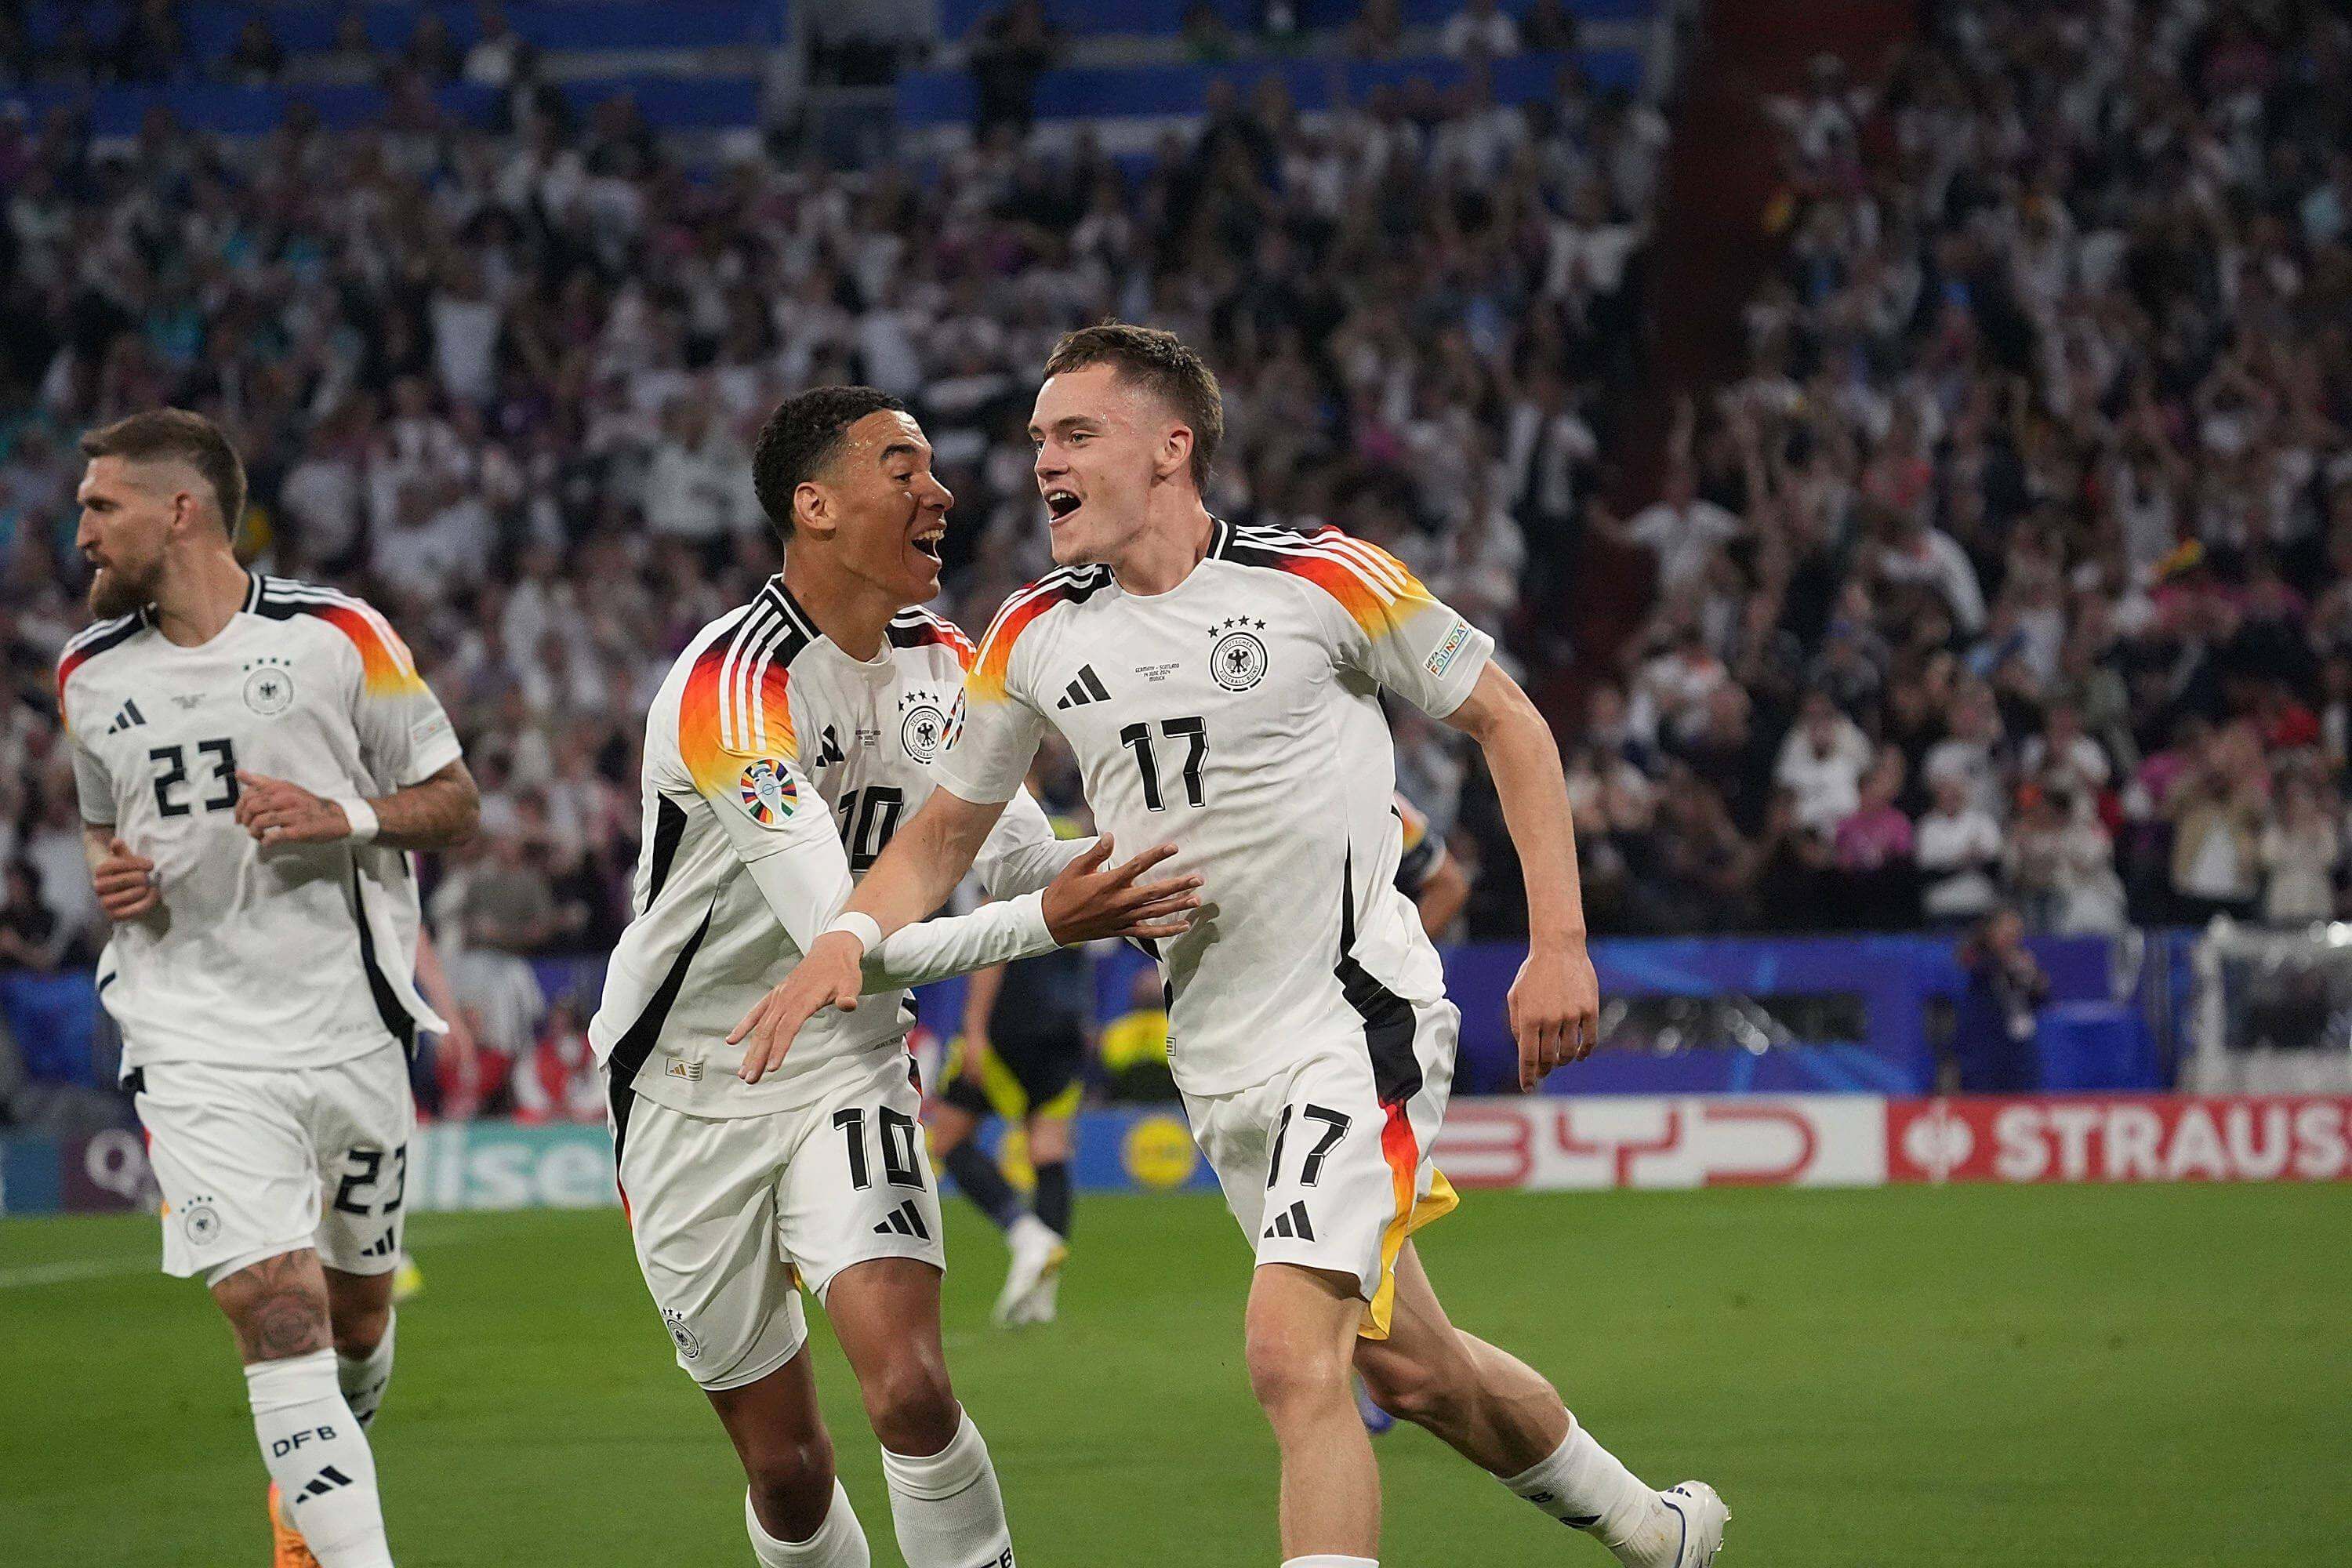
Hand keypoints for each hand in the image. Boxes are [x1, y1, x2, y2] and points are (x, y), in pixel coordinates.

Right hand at [91, 837, 159, 921]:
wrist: (116, 889)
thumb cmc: (123, 870)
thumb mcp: (122, 857)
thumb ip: (121, 849)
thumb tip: (116, 842)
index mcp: (99, 870)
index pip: (119, 864)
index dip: (138, 864)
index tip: (151, 865)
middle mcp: (98, 886)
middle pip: (126, 879)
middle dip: (141, 877)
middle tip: (147, 877)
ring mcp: (104, 901)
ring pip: (131, 894)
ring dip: (145, 889)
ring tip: (149, 886)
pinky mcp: (113, 915)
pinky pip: (132, 911)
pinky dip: (147, 903)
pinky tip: (153, 894)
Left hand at [234, 771, 352, 844]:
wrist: (333, 817)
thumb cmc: (305, 804)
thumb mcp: (284, 788)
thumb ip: (261, 782)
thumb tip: (240, 773)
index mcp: (280, 787)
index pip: (250, 794)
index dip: (239, 807)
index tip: (239, 817)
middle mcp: (286, 798)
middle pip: (253, 807)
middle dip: (245, 820)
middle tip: (248, 826)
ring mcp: (293, 814)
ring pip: (260, 822)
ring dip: (254, 832)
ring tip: (258, 835)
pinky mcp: (298, 830)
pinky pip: (274, 836)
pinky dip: (266, 841)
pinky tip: (268, 842)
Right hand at [729, 929, 864, 1083]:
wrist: (832, 950)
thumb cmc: (841, 969)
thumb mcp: (851, 984)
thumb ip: (847, 997)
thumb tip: (848, 1004)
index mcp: (803, 998)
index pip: (787, 1027)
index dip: (778, 1048)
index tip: (771, 1067)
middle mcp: (787, 998)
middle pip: (768, 1031)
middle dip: (758, 1057)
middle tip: (750, 1078)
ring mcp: (779, 997)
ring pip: (760, 1026)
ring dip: (750, 1049)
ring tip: (743, 1070)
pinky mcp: (777, 995)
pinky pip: (757, 1012)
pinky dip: (744, 1026)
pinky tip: (733, 1040)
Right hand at [1039, 835, 1201, 944]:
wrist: (1051, 923)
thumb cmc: (1063, 892)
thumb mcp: (1075, 868)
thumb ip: (1096, 852)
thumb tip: (1111, 835)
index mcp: (1108, 883)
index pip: (1137, 866)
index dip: (1156, 855)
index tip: (1174, 847)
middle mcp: (1118, 902)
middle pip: (1155, 892)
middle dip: (1178, 885)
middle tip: (1198, 879)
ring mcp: (1121, 918)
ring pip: (1155, 912)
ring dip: (1178, 906)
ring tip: (1197, 900)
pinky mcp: (1121, 930)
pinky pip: (1148, 932)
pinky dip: (1167, 930)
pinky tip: (1184, 927)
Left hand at [1507, 942, 1599, 1091]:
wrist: (1559, 949)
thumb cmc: (1533, 973)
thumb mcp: (1515, 996)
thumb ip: (1516, 1024)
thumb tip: (1525, 1049)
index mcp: (1528, 1018)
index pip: (1528, 1058)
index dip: (1528, 1077)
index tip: (1529, 1089)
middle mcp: (1550, 1019)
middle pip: (1549, 1059)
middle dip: (1545, 1069)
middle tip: (1544, 1070)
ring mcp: (1572, 1015)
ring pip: (1570, 1052)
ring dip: (1563, 1061)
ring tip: (1559, 1059)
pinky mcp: (1589, 1010)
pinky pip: (1589, 1041)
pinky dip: (1584, 1052)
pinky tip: (1579, 1054)